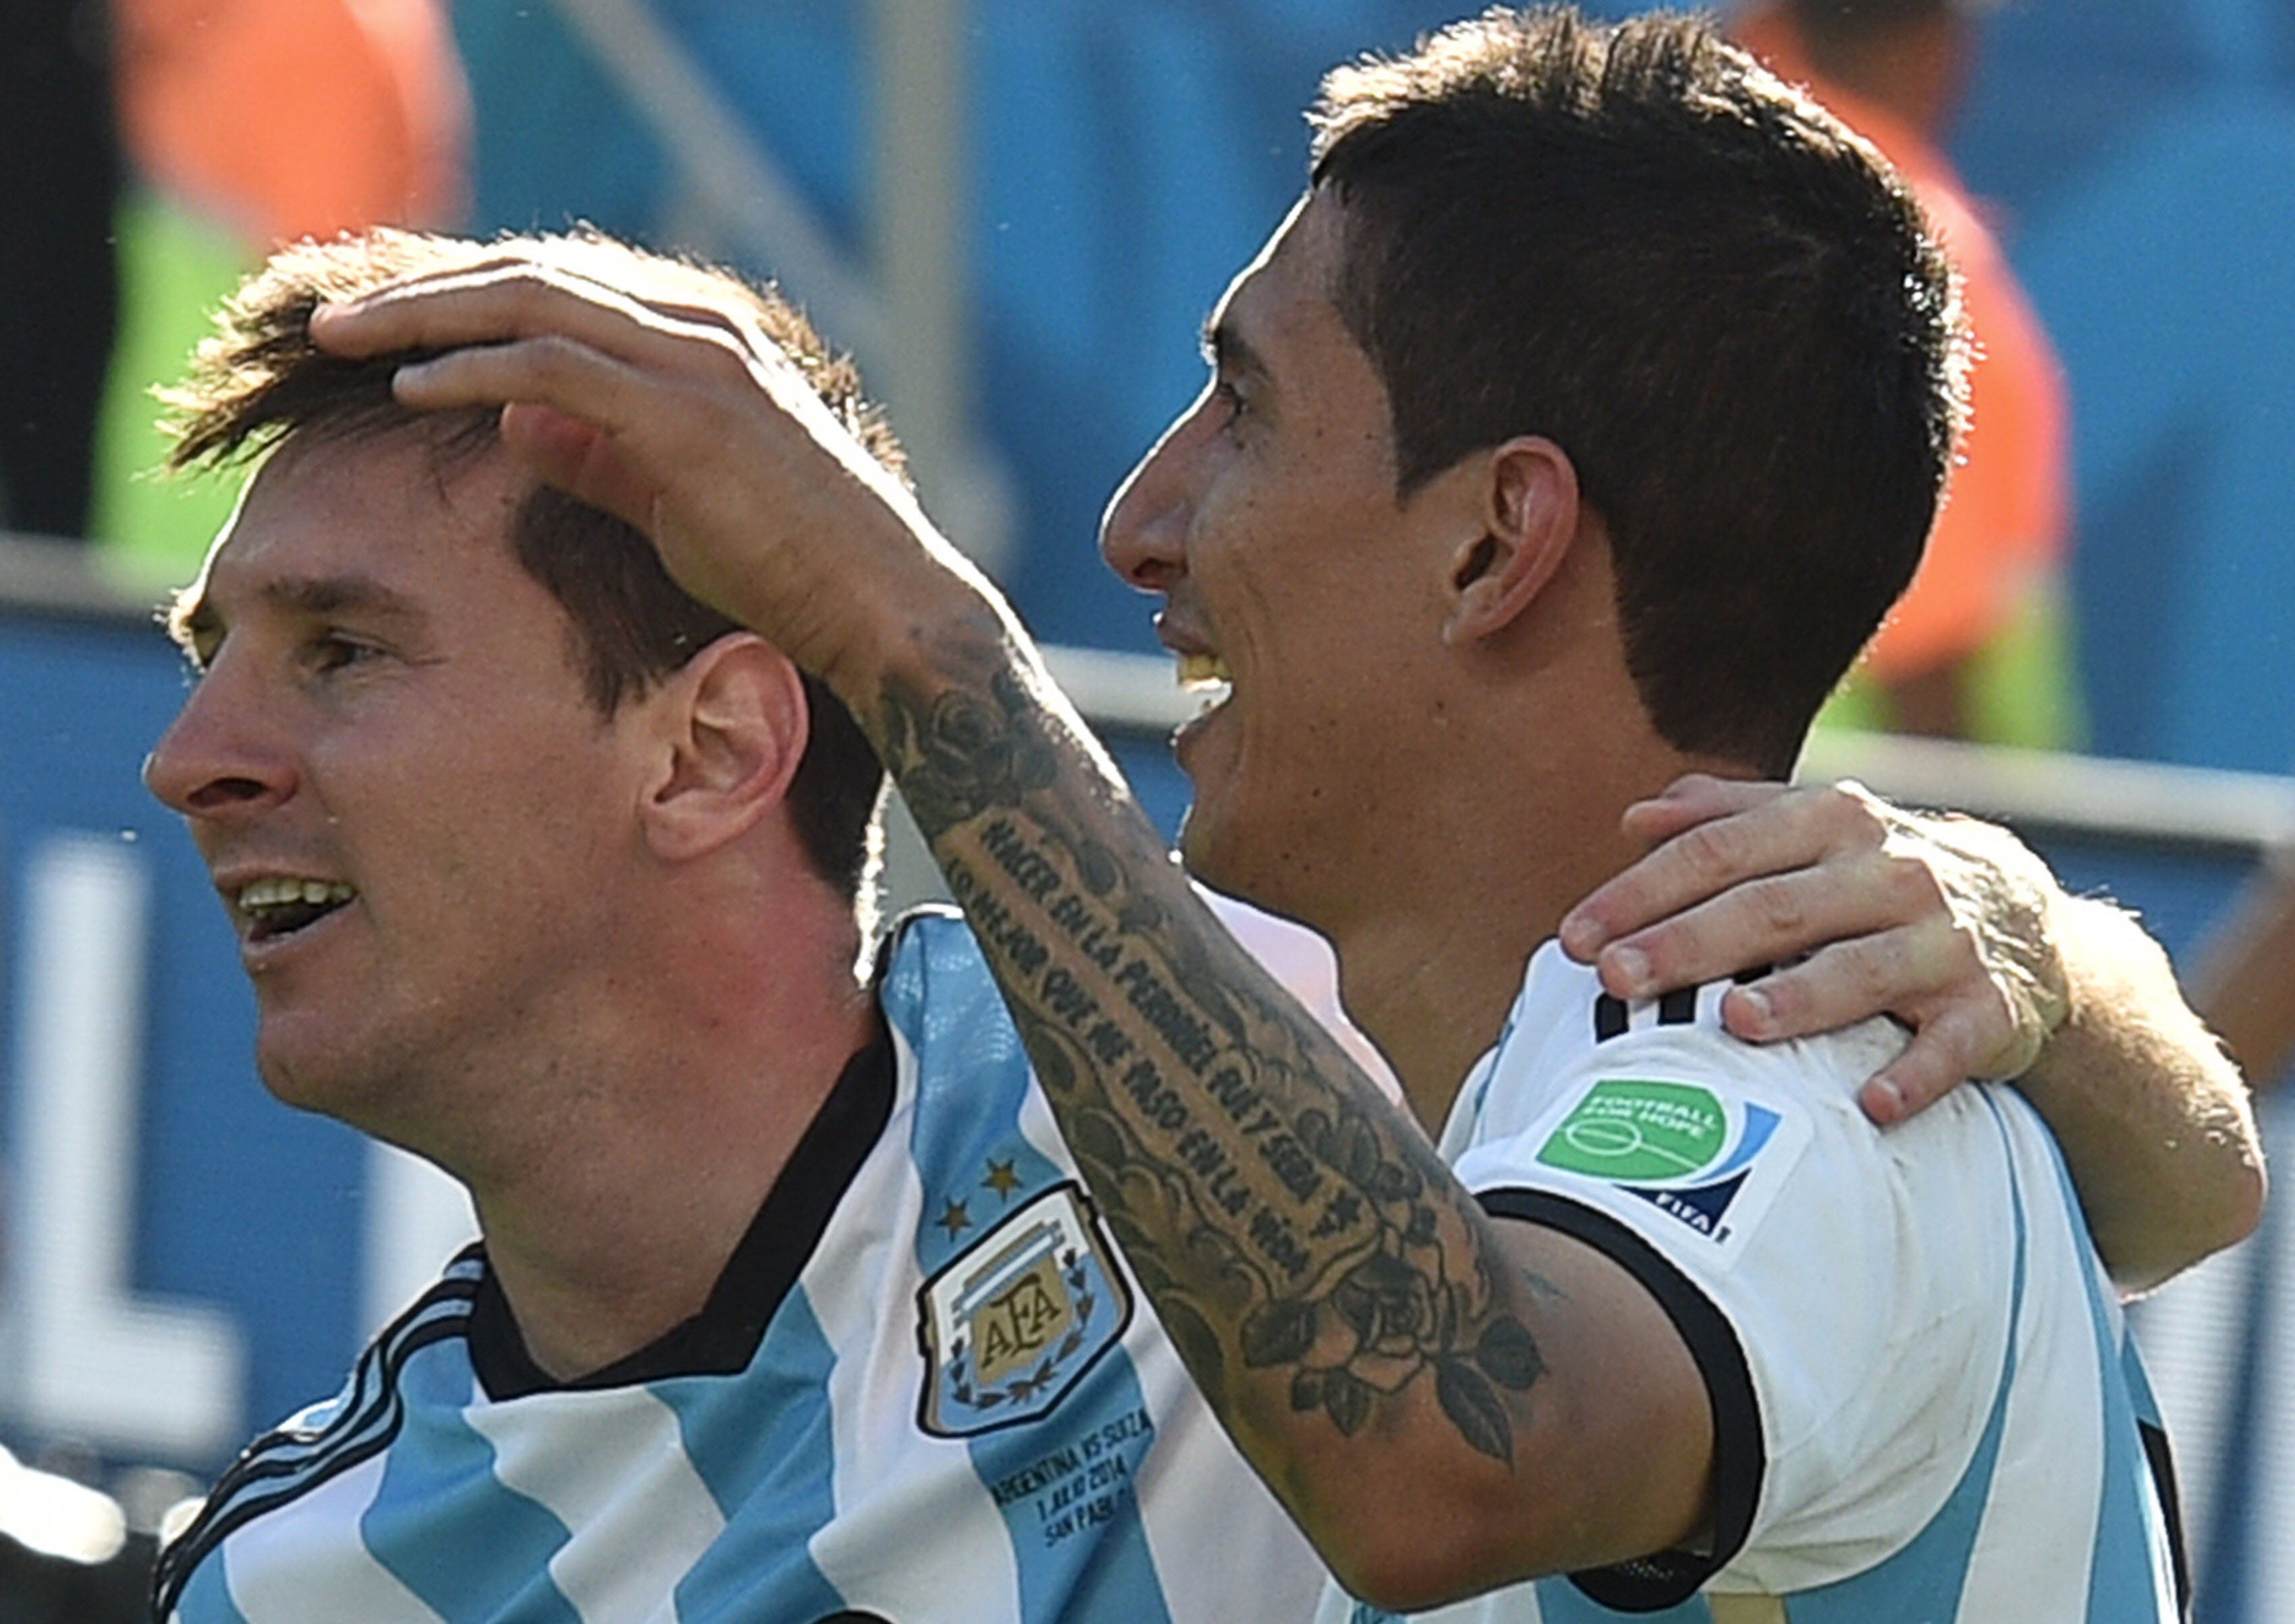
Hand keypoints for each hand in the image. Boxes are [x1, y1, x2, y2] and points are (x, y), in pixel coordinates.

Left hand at [306, 254, 966, 693]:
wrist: (876, 605)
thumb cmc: (786, 565)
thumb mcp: (672, 497)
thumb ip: (597, 452)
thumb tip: (512, 419)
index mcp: (699, 334)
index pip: (556, 283)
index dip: (462, 295)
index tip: (385, 324)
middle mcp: (698, 327)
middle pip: (529, 272)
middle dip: (422, 290)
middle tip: (334, 317)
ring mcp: (697, 361)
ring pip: (530, 299)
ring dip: (424, 315)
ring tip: (342, 339)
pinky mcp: (688, 414)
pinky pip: (553, 365)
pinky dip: (472, 369)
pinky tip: (412, 388)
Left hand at [1557, 775, 2070, 1123]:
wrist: (2023, 918)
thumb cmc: (1872, 877)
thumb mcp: (1808, 827)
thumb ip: (1723, 817)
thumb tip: (1634, 820)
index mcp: (1830, 820)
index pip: (1719, 852)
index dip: (1641, 892)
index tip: (1574, 938)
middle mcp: (1889, 872)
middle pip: (1773, 908)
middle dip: (1689, 943)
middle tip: (1615, 979)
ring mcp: (1944, 940)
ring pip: (1863, 969)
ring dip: (1800, 998)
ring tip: (1735, 1022)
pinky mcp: (1990, 1007)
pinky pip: (1953, 1044)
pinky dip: (1917, 1073)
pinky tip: (1872, 1104)